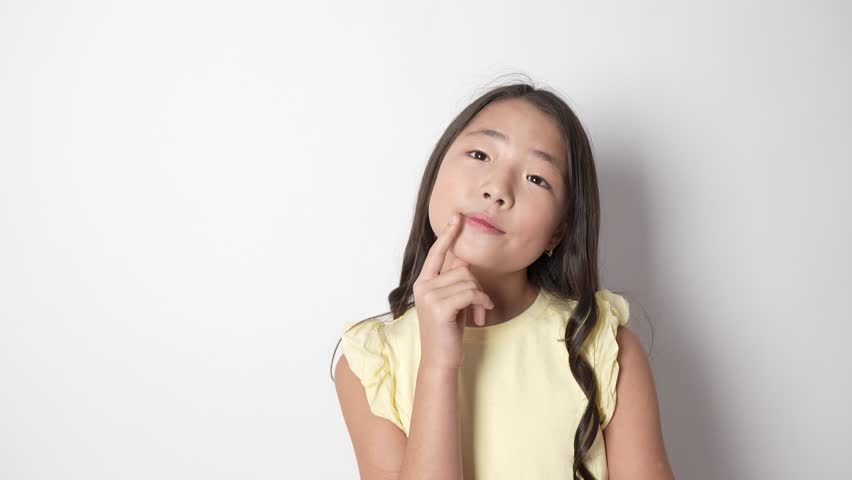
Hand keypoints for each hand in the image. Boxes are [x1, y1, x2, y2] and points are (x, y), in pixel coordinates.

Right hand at [413, 213, 494, 369]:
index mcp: (424, 282)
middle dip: (477, 287)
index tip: (457, 217)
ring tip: (479, 314)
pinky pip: (470, 292)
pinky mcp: (439, 307)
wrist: (441, 358)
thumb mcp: (452, 301)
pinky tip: (482, 316)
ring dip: (481, 298)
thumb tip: (463, 262)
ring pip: (469, 280)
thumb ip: (453, 281)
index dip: (448, 234)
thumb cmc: (448, 330)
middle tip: (481, 306)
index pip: (437, 253)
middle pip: (463, 269)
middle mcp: (423, 286)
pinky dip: (482, 302)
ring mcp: (429, 296)